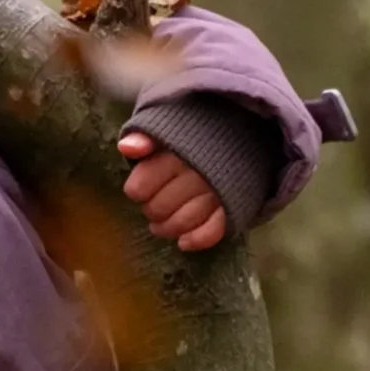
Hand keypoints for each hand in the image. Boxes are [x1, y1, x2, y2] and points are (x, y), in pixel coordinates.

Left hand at [118, 132, 227, 250]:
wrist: (243, 139)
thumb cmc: (194, 137)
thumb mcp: (167, 128)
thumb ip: (144, 136)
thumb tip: (126, 147)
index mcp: (177, 152)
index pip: (141, 186)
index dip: (137, 191)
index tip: (141, 189)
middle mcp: (198, 173)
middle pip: (159, 208)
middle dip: (152, 211)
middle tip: (153, 206)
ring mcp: (218, 192)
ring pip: (183, 222)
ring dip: (168, 228)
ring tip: (161, 226)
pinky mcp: (234, 207)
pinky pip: (214, 230)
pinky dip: (197, 239)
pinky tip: (183, 243)